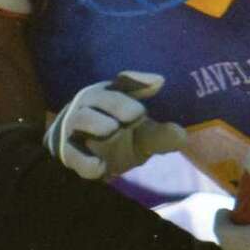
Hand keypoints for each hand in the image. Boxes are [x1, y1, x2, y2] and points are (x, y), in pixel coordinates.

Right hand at [44, 72, 186, 181]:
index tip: (160, 83)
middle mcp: (90, 105)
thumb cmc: (117, 140)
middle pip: (99, 96)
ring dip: (97, 122)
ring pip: (81, 118)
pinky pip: (72, 154)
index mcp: (111, 95)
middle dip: (117, 103)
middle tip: (137, 114)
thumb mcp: (143, 137)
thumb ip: (161, 135)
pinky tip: (100, 168)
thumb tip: (181, 135)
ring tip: (112, 129)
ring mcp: (75, 127)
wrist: (86, 160)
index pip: (124, 83)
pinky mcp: (68, 152)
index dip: (139, 81)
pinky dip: (84, 161)